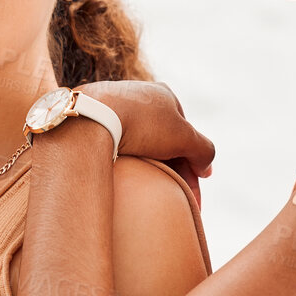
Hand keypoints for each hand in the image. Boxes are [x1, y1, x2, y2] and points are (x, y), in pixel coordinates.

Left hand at [78, 81, 213, 197]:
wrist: (89, 118)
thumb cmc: (141, 124)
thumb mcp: (184, 136)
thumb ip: (204, 150)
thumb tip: (206, 168)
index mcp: (164, 95)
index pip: (185, 136)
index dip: (193, 167)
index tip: (193, 198)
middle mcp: (139, 97)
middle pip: (162, 142)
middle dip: (172, 171)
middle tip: (173, 201)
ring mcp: (113, 108)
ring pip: (139, 146)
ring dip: (148, 169)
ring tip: (148, 194)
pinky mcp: (92, 121)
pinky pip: (114, 147)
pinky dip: (124, 163)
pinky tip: (123, 179)